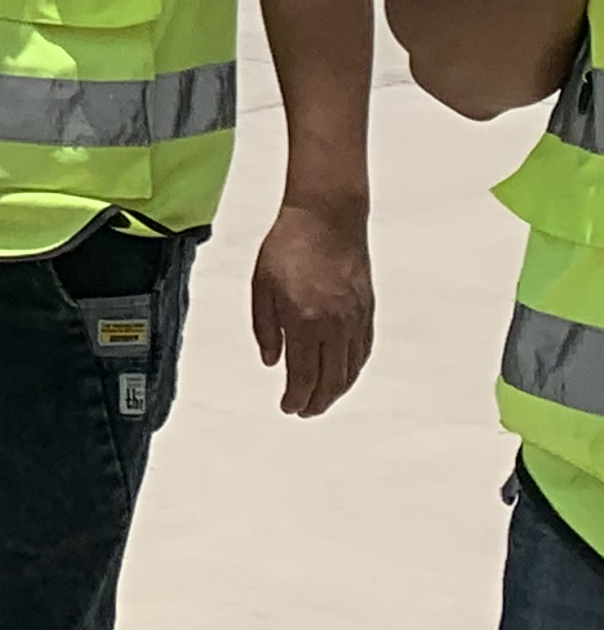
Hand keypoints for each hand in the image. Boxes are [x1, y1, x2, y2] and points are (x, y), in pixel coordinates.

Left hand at [251, 197, 374, 417]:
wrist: (327, 218)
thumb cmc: (288, 246)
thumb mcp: (262, 285)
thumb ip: (266, 328)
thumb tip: (272, 362)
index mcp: (304, 320)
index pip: (304, 375)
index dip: (297, 398)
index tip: (288, 408)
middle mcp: (334, 325)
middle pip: (330, 380)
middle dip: (316, 401)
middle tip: (303, 411)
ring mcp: (355, 320)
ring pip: (350, 370)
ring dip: (336, 391)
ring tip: (320, 400)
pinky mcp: (367, 312)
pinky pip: (362, 352)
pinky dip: (352, 370)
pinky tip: (342, 375)